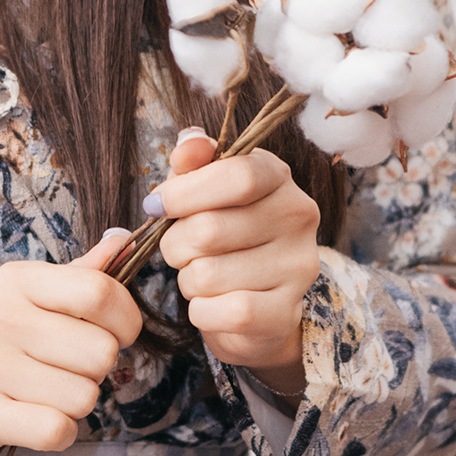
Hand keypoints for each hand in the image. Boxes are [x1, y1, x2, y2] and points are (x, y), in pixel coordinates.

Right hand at [0, 232, 142, 455]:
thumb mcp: (16, 300)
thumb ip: (74, 276)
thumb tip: (124, 239)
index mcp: (13, 281)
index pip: (100, 292)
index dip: (126, 320)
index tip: (115, 335)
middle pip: (102, 352)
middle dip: (95, 372)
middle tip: (63, 373)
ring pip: (84, 397)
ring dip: (74, 407)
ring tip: (40, 397)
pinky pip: (56, 430)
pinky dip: (57, 436)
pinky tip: (35, 424)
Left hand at [150, 129, 319, 394]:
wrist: (255, 303)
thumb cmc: (222, 236)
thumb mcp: (203, 191)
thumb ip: (193, 163)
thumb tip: (190, 144)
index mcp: (277, 177)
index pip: (238, 174)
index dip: (186, 191)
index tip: (157, 205)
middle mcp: (298, 217)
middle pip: (209, 229)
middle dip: (175, 244)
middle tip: (179, 250)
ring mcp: (297, 266)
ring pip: (208, 274)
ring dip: (188, 280)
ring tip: (200, 275)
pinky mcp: (286, 311)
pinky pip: (223, 311)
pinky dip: (201, 311)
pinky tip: (209, 304)